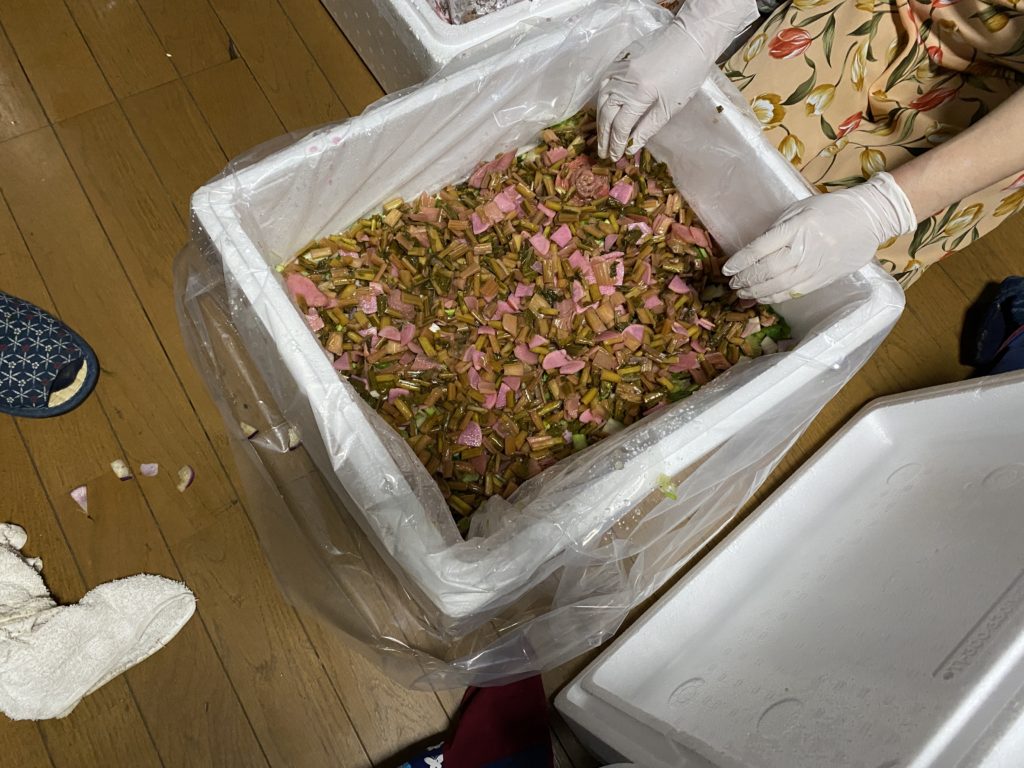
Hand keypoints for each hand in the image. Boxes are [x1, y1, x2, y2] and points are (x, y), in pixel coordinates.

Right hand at [597, 21, 707, 161]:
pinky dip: (601, 100)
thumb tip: (631, 147)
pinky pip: (603, 83)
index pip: (620, 125)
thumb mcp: (670, 107)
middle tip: (603, 152)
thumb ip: (647, 128)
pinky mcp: (619, 60)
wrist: (690, 39)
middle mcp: (623, 81)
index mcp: (639, 94)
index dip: (616, 143)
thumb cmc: (687, 75)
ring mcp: (618, 68)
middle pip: (606, 114)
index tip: (614, 157)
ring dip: (600, 121)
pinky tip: (603, 111)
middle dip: (604, 136)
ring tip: (602, 136)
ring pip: (601, 99)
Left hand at [723, 172, 917, 303]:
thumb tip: (755, 251)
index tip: (726, 269)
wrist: (870, 218)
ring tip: (742, 293)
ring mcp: (814, 267)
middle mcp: (803, 250)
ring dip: (756, 292)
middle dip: (745, 279)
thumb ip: (777, 229)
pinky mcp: (824, 279)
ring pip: (778, 286)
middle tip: (732, 284)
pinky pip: (793, 293)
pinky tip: (763, 298)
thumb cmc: (831, 209)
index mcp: (796, 228)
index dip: (740, 262)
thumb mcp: (799, 209)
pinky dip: (775, 298)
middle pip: (766, 271)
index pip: (759, 249)